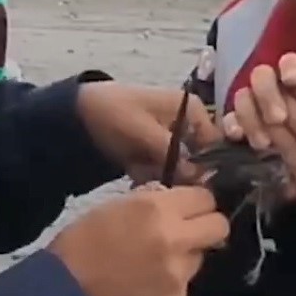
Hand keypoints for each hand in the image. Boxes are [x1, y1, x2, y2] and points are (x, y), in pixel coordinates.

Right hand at [48, 186, 228, 295]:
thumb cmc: (80, 245)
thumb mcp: (114, 207)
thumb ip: (151, 202)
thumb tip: (174, 200)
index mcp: (157, 209)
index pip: (205, 197)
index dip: (197, 202)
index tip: (188, 208)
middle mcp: (176, 240)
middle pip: (219, 227)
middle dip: (206, 227)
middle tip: (186, 234)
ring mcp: (178, 275)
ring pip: (199, 260)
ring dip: (183, 259)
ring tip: (152, 267)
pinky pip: (183, 288)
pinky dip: (168, 288)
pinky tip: (143, 290)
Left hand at [77, 82, 220, 183]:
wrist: (80, 114)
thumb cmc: (116, 113)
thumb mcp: (144, 131)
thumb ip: (172, 154)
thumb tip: (199, 178)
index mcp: (193, 110)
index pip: (215, 144)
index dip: (208, 166)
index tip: (192, 185)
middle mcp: (189, 125)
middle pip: (199, 160)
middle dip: (178, 173)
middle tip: (156, 176)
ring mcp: (173, 141)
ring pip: (180, 170)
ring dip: (160, 176)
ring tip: (140, 170)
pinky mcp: (157, 154)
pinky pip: (163, 172)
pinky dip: (149, 176)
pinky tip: (134, 172)